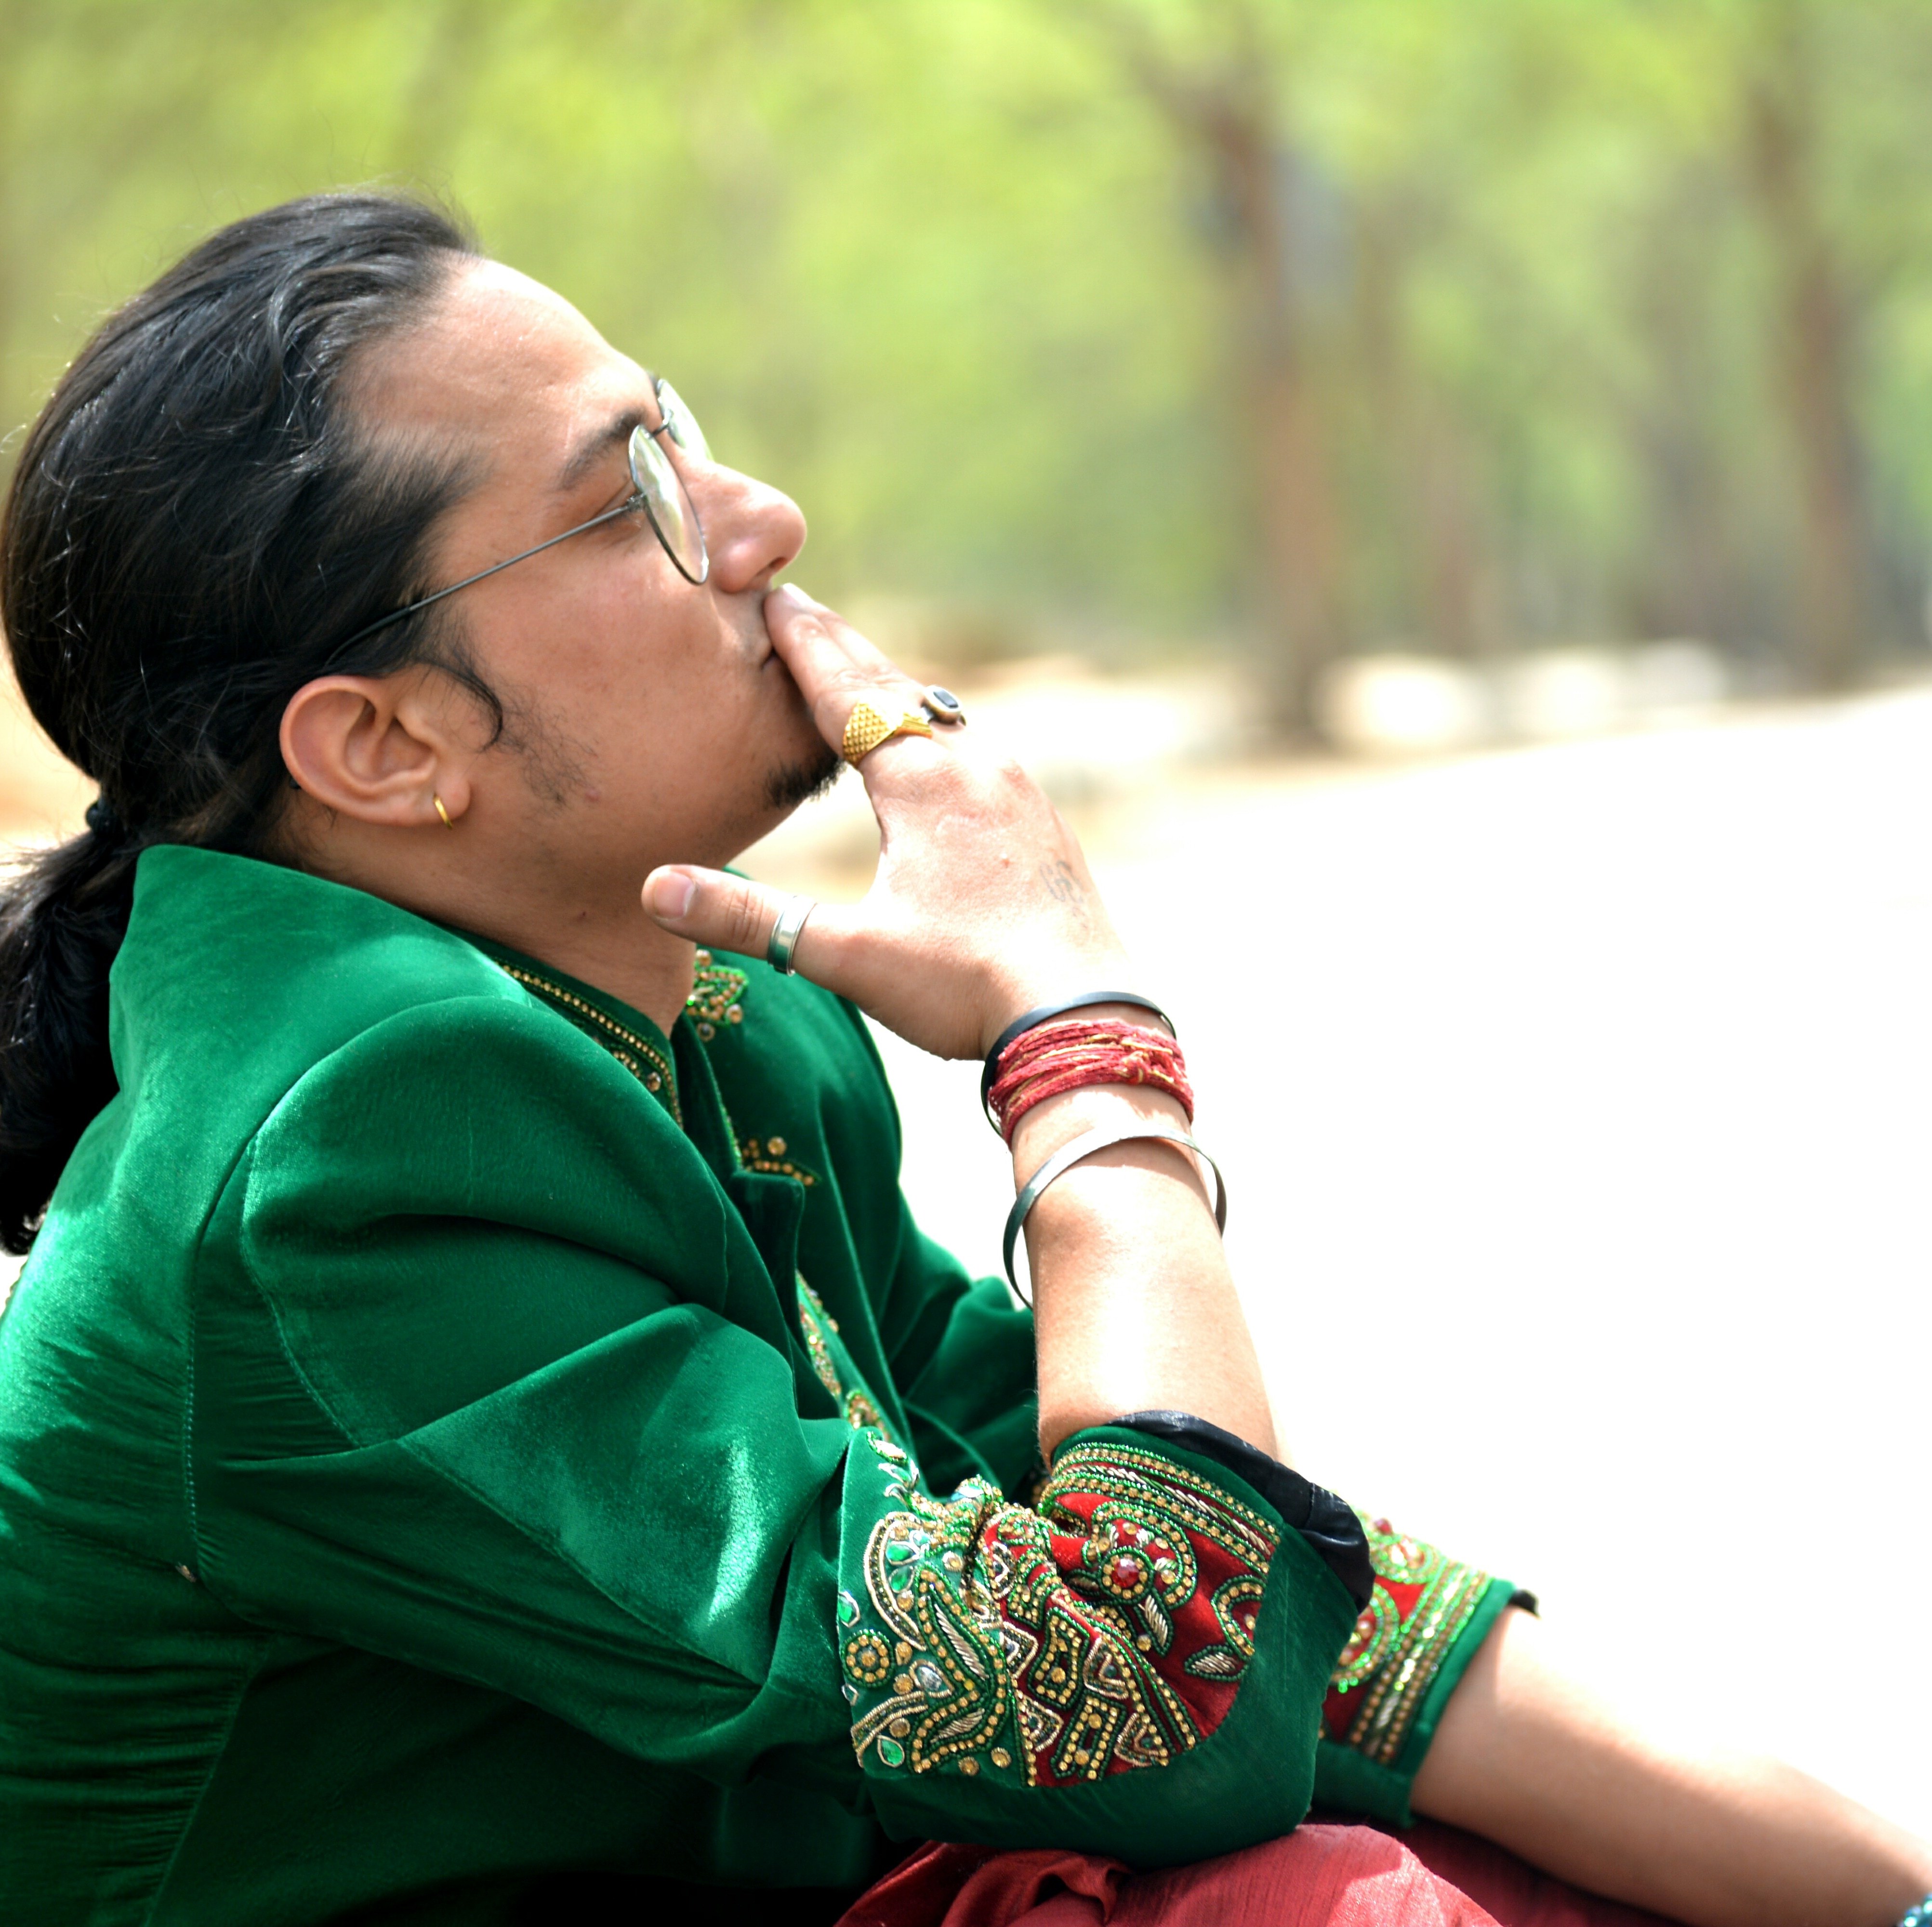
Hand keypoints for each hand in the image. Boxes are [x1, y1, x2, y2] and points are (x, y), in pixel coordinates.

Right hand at [642, 586, 1131, 1059]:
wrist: (1084, 1020)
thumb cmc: (968, 986)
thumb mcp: (849, 956)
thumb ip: (752, 920)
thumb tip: (652, 891)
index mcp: (923, 782)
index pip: (845, 693)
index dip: (804, 644)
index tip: (773, 596)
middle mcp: (976, 767)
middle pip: (896, 688)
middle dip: (843, 648)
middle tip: (803, 607)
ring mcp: (1019, 792)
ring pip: (943, 719)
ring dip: (894, 691)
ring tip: (860, 674)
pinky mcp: (1042, 825)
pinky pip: (977, 753)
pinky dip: (937, 734)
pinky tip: (938, 753)